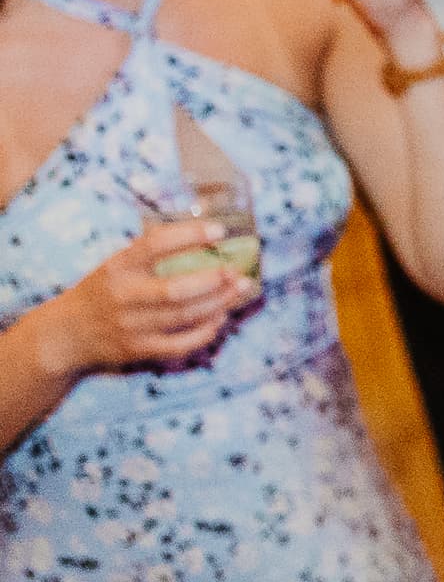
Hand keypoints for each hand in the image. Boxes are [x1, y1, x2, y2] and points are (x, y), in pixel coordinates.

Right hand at [41, 225, 254, 378]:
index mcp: (117, 267)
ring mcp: (130, 326)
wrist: (65, 336)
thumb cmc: (103, 291)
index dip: (189, 235)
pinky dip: (206, 331)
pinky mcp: (137, 350)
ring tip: (239, 289)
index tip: (219, 231)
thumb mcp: (116, 265)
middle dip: (213, 280)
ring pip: (184, 316)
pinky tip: (220, 317)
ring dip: (219, 302)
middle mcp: (122, 296)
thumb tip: (207, 231)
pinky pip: (180, 343)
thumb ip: (151, 252)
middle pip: (176, 290)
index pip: (154, 244)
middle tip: (236, 271)